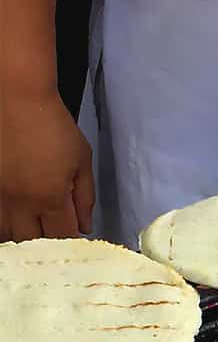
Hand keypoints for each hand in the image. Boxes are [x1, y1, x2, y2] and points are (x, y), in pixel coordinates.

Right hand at [0, 88, 94, 240]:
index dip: (71, 244)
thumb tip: (85, 227)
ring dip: (22, 237)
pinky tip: (14, 219)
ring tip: (34, 230)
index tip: (76, 242)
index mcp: (50, 197)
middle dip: (47, 246)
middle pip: (33, 242)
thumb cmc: (53, 125)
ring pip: (7, 233)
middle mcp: (21, 202)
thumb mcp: (82, 161)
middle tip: (54, 237)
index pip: (62, 238)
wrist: (15, 96)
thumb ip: (84, 198)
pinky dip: (4, 223)